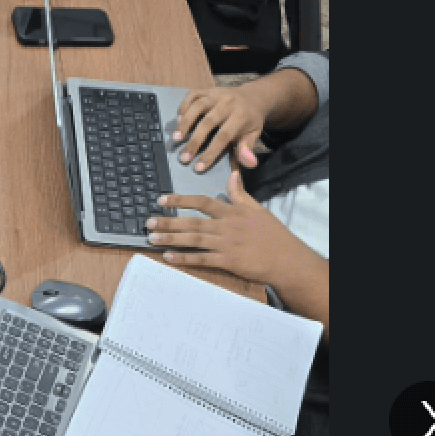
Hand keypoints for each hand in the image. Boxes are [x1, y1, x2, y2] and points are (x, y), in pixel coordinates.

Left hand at [147, 168, 319, 288]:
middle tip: (148, 222)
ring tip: (153, 238)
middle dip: (168, 221)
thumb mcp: (257, 208)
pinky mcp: (228, 261)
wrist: (286, 258)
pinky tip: (169, 257)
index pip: (202, 202)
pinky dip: (185, 258)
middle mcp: (226, 226)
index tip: (162, 199)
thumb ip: (240, 193)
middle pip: (192, 221)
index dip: (181, 200)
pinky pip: (202, 259)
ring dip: (171, 238)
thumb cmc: (273, 235)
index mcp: (232, 211)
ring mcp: (227, 244)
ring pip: (193, 239)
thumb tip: (232, 175)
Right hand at [169, 84, 268, 171]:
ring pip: (197, 106)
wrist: (252, 96)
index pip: (223, 136)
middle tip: (183, 157)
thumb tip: (249, 164)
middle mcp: (227, 103)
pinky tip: (178, 120)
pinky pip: (192, 95)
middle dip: (194, 141)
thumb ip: (248, 148)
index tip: (199, 167)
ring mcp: (216, 94)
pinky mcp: (207, 89)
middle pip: (208, 122)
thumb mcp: (254, 135)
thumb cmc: (250, 120)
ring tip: (176, 138)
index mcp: (240, 116)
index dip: (211, 152)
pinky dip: (183, 106)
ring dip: (185, 123)